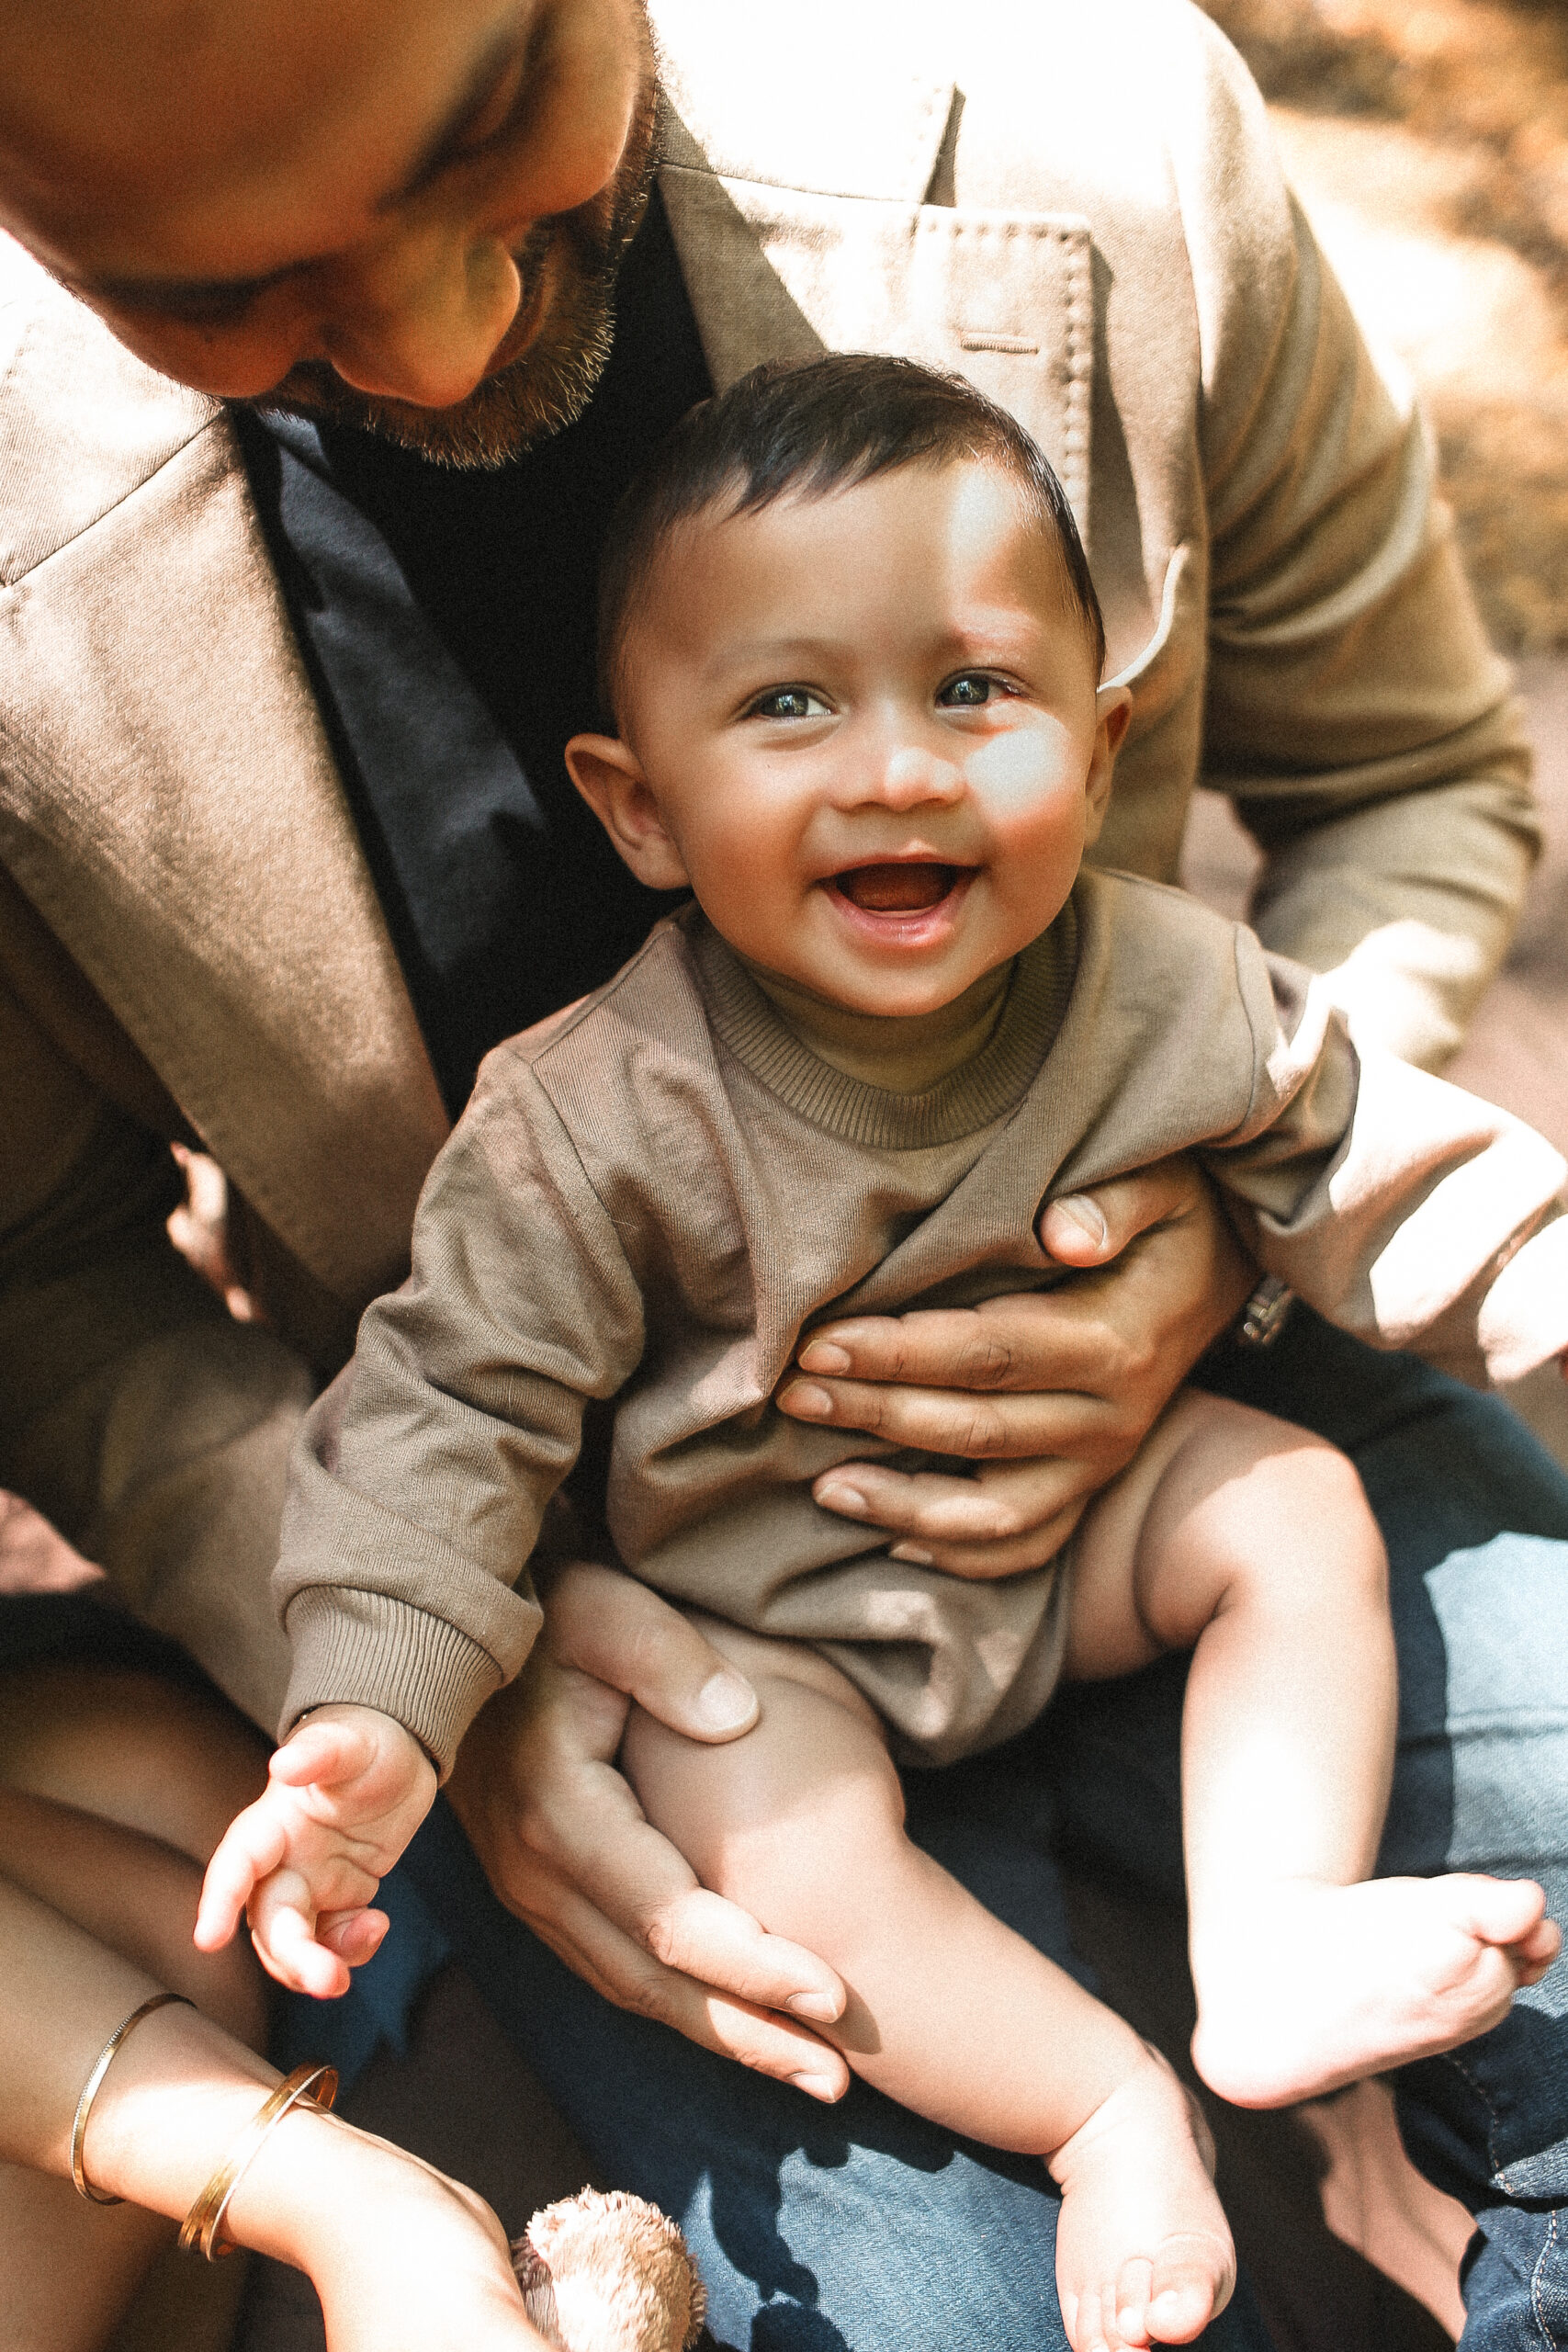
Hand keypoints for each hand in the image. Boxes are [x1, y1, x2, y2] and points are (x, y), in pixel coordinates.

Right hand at [196, 1705, 436, 1997]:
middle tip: (330, 1982)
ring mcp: (310, 1884)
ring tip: (344, 1977)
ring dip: (314, 1969)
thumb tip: (284, 1763)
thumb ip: (319, 1752)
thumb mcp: (349, 1743)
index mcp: (271, 1823)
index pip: (237, 1862)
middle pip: (270, 1920)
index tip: (207, 1940)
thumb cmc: (364, 1741)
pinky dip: (349, 1951)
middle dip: (293, 1957)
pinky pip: (332, 1942)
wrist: (399, 1753)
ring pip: (294, 1943)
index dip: (220, 1900)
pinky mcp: (340, 1899)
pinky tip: (377, 1926)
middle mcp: (282, 1861)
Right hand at [446, 1561, 851, 2098]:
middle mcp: (536, 1873)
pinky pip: (612, 1966)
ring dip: (721, 2033)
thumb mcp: (607, 1608)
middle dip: (749, 2034)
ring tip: (811, 2068)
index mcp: (560, 1812)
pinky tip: (739, 2020)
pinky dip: (679, 2003)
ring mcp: (530, 1890)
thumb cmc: (549, 1612)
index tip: (836, 1992)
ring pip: (630, 1987)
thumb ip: (667, 1658)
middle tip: (839, 2079)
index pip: (669, 1918)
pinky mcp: (538, 1891)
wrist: (449, 1636)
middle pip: (652, 1982)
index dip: (752, 1965)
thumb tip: (738, 1720)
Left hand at [777, 1157, 1253, 1574]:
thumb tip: (1063, 1232)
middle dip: (874, 1413)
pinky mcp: (1093, 1488)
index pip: (989, 1353)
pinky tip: (893, 1534)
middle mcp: (1108, 1416)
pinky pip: (1028, 1545)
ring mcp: (1101, 1463)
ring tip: (824, 1488)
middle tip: (792, 1397)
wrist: (1228, 1271)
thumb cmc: (1170, 1217)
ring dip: (905, 1503)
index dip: (900, 1352)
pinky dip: (961, 1552)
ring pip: (997, 1510)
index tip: (820, 1342)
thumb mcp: (1161, 1186)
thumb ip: (1113, 1203)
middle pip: (975, 1429)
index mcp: (1111, 1341)